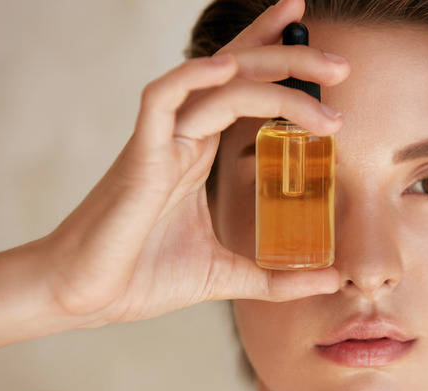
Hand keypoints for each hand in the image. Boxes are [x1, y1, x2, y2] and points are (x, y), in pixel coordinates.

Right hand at [41, 0, 349, 326]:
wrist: (85, 299)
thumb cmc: (141, 278)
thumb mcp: (226, 276)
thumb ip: (277, 277)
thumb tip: (331, 279)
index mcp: (199, 152)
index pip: (243, 91)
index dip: (276, 60)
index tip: (324, 57)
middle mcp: (183, 137)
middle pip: (239, 73)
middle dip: (290, 55)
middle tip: (342, 62)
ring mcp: (161, 143)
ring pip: (216, 81)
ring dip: (272, 70)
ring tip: (327, 76)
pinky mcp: (139, 158)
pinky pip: (161, 100)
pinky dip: (192, 78)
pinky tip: (228, 69)